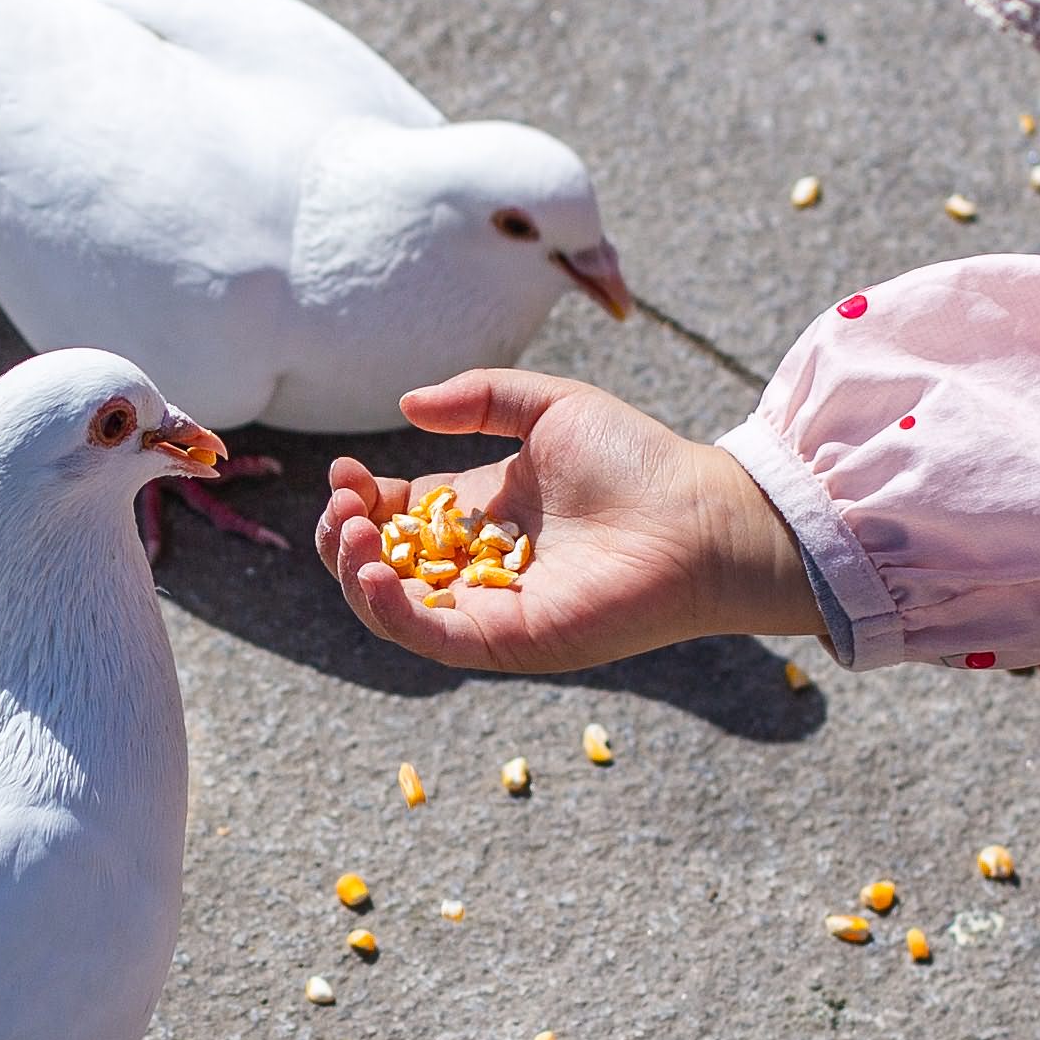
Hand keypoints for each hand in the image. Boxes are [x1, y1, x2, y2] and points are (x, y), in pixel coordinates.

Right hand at [314, 370, 820, 675]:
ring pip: (390, 605)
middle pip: (380, 563)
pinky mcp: (503, 640)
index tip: (345, 473)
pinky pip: (427, 637)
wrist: (696, 518)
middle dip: (343, 534)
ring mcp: (486, 607)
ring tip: (354, 530)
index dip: (361, 498)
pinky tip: (372, 570)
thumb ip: (479, 399)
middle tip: (343, 502)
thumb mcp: (549, 406)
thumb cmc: (637, 460)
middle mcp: (477, 565)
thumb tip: (407, 404)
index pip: (397, 516)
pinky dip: (387, 610)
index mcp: (482, 511)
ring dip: (353, 570)